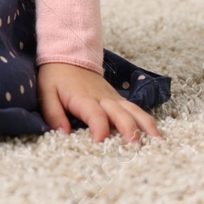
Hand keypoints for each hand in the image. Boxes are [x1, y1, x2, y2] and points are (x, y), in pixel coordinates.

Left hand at [37, 62, 161, 144]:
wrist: (68, 55)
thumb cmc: (56, 77)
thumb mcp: (46, 93)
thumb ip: (53, 114)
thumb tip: (63, 134)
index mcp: (84, 99)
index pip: (96, 116)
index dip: (99, 130)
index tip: (100, 145)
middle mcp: (103, 99)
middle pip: (121, 114)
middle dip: (130, 131)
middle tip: (136, 148)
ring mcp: (114, 98)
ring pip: (134, 111)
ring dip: (146, 126)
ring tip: (157, 143)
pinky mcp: (119, 99)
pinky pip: (136, 109)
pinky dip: (147, 122)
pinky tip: (156, 136)